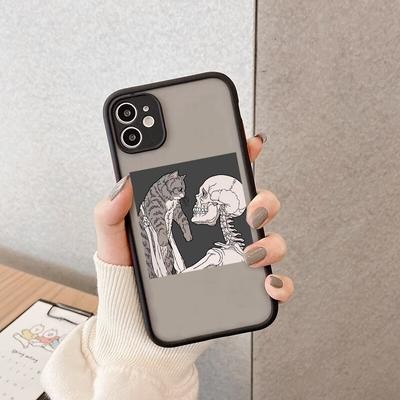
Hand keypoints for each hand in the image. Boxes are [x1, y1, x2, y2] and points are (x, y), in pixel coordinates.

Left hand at [94, 134, 292, 301]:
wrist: (133, 326)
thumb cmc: (127, 281)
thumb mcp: (114, 242)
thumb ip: (112, 212)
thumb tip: (124, 182)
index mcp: (194, 216)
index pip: (222, 182)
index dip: (241, 158)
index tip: (250, 143)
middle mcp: (218, 235)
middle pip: (255, 207)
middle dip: (263, 200)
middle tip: (248, 207)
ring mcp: (232, 262)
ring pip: (270, 241)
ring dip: (270, 242)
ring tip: (249, 252)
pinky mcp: (240, 292)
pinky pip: (271, 285)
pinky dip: (280, 284)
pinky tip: (268, 285)